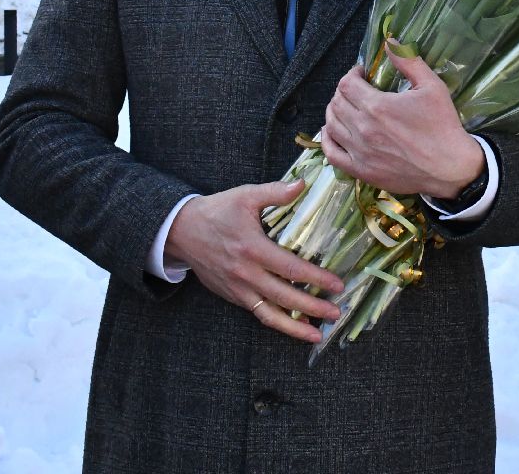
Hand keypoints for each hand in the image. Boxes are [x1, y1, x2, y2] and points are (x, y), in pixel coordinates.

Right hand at [165, 181, 345, 342]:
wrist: (181, 231)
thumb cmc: (217, 211)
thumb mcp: (245, 196)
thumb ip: (275, 192)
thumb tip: (302, 183)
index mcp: (253, 249)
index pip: (291, 269)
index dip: (316, 279)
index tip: (337, 285)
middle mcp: (246, 274)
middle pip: (285, 297)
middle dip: (313, 308)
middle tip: (335, 313)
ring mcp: (238, 289)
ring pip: (269, 315)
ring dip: (294, 327)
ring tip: (317, 335)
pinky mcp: (232, 296)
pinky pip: (257, 313)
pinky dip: (276, 321)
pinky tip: (293, 326)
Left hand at [321, 44, 484, 198]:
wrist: (450, 168)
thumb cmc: (442, 125)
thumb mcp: (432, 87)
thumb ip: (408, 61)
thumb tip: (389, 42)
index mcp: (377, 106)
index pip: (347, 84)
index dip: (352, 74)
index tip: (362, 74)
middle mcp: (362, 128)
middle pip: (336, 102)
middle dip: (344, 91)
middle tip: (357, 89)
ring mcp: (359, 152)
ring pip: (331, 125)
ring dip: (334, 111)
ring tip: (347, 107)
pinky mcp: (361, 170)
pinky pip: (332, 153)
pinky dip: (327, 139)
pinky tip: (333, 131)